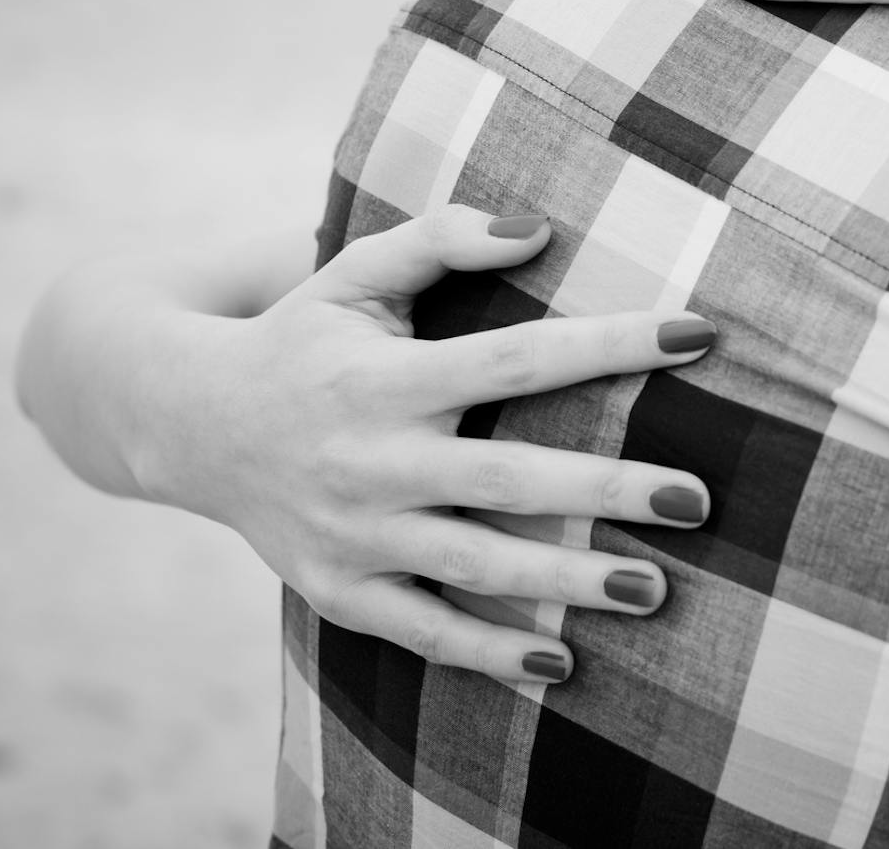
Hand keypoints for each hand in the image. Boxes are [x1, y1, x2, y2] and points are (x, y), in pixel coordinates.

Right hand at [143, 208, 715, 685]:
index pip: (521, 358)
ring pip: (476, 566)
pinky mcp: (339, 591)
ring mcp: (355, 535)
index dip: (613, 344)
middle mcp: (373, 460)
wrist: (189, 425)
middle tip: (697, 499)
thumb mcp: (356, 272)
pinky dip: (488, 653)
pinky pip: (422, 632)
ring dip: (566, 583)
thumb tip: (540, 227)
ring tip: (657, 588)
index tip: (699, 335)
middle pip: (510, 478)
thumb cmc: (304, 335)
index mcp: (389, 378)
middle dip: (607, 492)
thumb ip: (443, 237)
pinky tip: (562, 660)